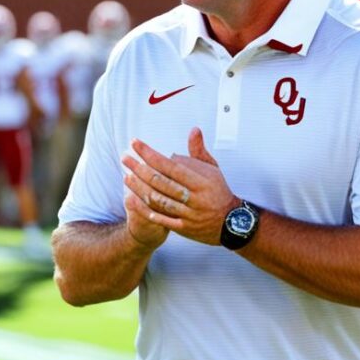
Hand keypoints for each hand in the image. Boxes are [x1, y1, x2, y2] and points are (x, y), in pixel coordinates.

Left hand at [123, 128, 236, 245]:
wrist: (233, 223)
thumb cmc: (219, 192)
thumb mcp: (213, 169)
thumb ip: (198, 151)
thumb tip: (193, 130)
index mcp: (201, 181)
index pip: (171, 165)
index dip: (151, 154)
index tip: (136, 144)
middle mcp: (194, 198)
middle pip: (161, 182)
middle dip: (139, 168)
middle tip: (125, 158)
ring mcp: (189, 214)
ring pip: (159, 200)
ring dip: (140, 188)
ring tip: (127, 177)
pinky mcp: (185, 228)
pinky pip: (163, 220)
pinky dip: (147, 211)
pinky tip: (134, 201)